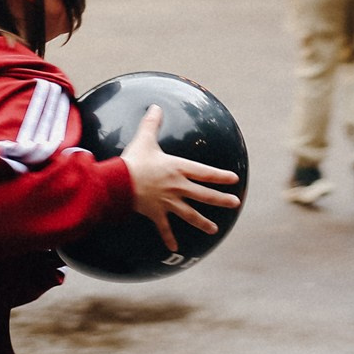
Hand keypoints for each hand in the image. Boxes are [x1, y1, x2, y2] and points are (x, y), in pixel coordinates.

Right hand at [121, 105, 240, 253]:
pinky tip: (175, 248)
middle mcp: (177, 187)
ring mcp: (168, 202)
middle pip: (204, 195)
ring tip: (214, 229)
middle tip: (235, 203)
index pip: (206, 173)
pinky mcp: (156, 213)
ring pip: (190, 214)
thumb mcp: (144, 140)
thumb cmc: (133, 160)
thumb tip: (155, 106)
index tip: (235, 180)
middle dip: (221, 200)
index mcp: (178, 168)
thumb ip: (151, 124)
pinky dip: (169, 238)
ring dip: (202, 222)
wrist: (119, 183)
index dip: (221, 176)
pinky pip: (164, 228)